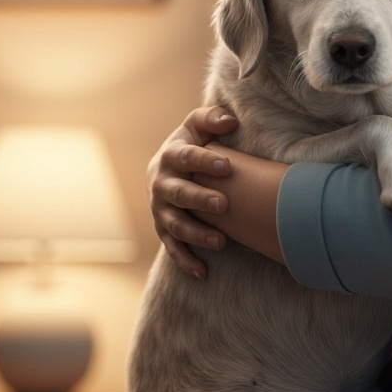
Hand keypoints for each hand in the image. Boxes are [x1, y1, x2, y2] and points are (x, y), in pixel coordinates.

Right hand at [148, 106, 239, 278]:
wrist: (168, 167)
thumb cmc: (193, 143)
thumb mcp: (197, 127)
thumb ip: (211, 118)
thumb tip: (231, 121)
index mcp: (170, 156)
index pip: (185, 157)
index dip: (205, 161)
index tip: (227, 166)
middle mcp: (161, 184)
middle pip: (178, 193)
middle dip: (200, 199)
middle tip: (224, 205)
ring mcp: (160, 209)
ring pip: (174, 224)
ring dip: (195, 234)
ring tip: (221, 241)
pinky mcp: (164, 229)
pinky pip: (172, 248)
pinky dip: (186, 261)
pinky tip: (204, 273)